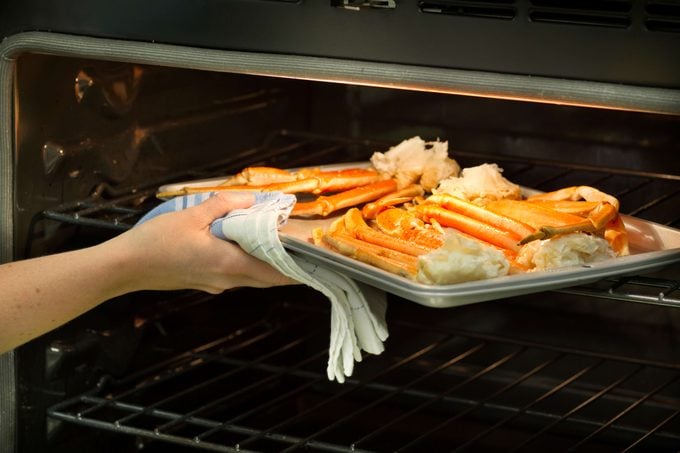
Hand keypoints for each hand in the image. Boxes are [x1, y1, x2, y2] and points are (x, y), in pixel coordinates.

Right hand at [107, 192, 297, 293]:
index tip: (315, 262)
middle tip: (302, 253)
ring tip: (278, 247)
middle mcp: (226, 279)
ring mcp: (215, 284)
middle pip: (266, 277)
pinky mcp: (204, 282)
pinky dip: (248, 264)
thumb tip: (251, 201)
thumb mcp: (190, 216)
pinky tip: (243, 248)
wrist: (125, 268)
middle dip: (287, 267)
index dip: (297, 268)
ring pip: (251, 277)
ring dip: (267, 265)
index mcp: (228, 264)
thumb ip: (224, 206)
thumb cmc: (155, 243)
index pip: (274, 271)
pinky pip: (235, 276)